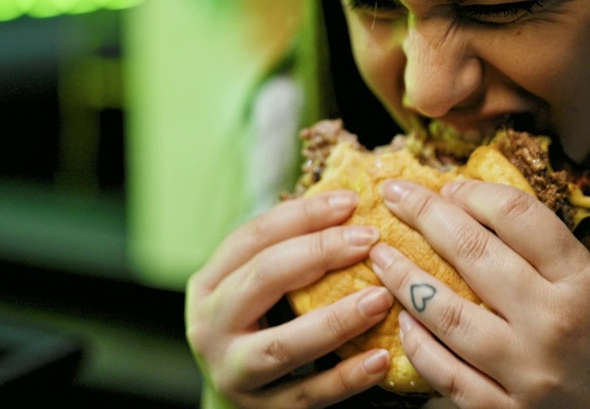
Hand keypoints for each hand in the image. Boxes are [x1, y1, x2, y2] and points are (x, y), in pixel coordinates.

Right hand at [185, 190, 394, 407]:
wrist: (235, 404)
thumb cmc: (259, 327)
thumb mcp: (254, 288)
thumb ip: (289, 253)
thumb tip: (349, 204)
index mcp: (209, 285)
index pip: (252, 237)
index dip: (302, 216)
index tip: (351, 201)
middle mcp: (211, 327)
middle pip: (262, 279)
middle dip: (319, 254)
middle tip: (369, 240)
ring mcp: (234, 373)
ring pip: (282, 344)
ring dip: (335, 319)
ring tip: (380, 298)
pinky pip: (309, 394)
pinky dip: (346, 377)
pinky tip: (380, 357)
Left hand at [371, 178, 589, 408]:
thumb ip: (541, 249)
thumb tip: (466, 205)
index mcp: (582, 281)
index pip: (519, 217)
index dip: (474, 192)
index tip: (447, 185)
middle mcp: (553, 323)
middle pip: (474, 255)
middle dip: (424, 215)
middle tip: (393, 192)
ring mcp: (527, 373)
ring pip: (446, 314)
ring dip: (404, 278)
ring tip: (379, 253)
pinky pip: (446, 374)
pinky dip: (417, 342)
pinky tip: (402, 317)